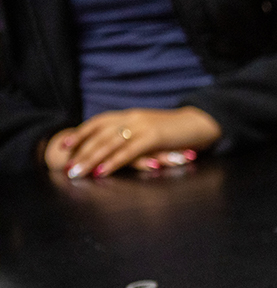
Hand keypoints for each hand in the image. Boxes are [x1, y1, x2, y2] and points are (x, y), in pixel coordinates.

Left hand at [44, 106, 220, 178]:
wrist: (201, 122)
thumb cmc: (178, 131)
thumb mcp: (152, 129)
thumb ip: (135, 134)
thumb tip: (119, 146)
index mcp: (130, 115)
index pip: (98, 123)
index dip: (80, 133)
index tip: (64, 146)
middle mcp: (132, 117)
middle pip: (99, 135)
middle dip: (80, 152)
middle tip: (66, 167)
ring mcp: (142, 126)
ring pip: (109, 143)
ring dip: (90, 159)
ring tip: (77, 172)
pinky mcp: (153, 137)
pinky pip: (128, 151)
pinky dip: (113, 162)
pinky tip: (102, 171)